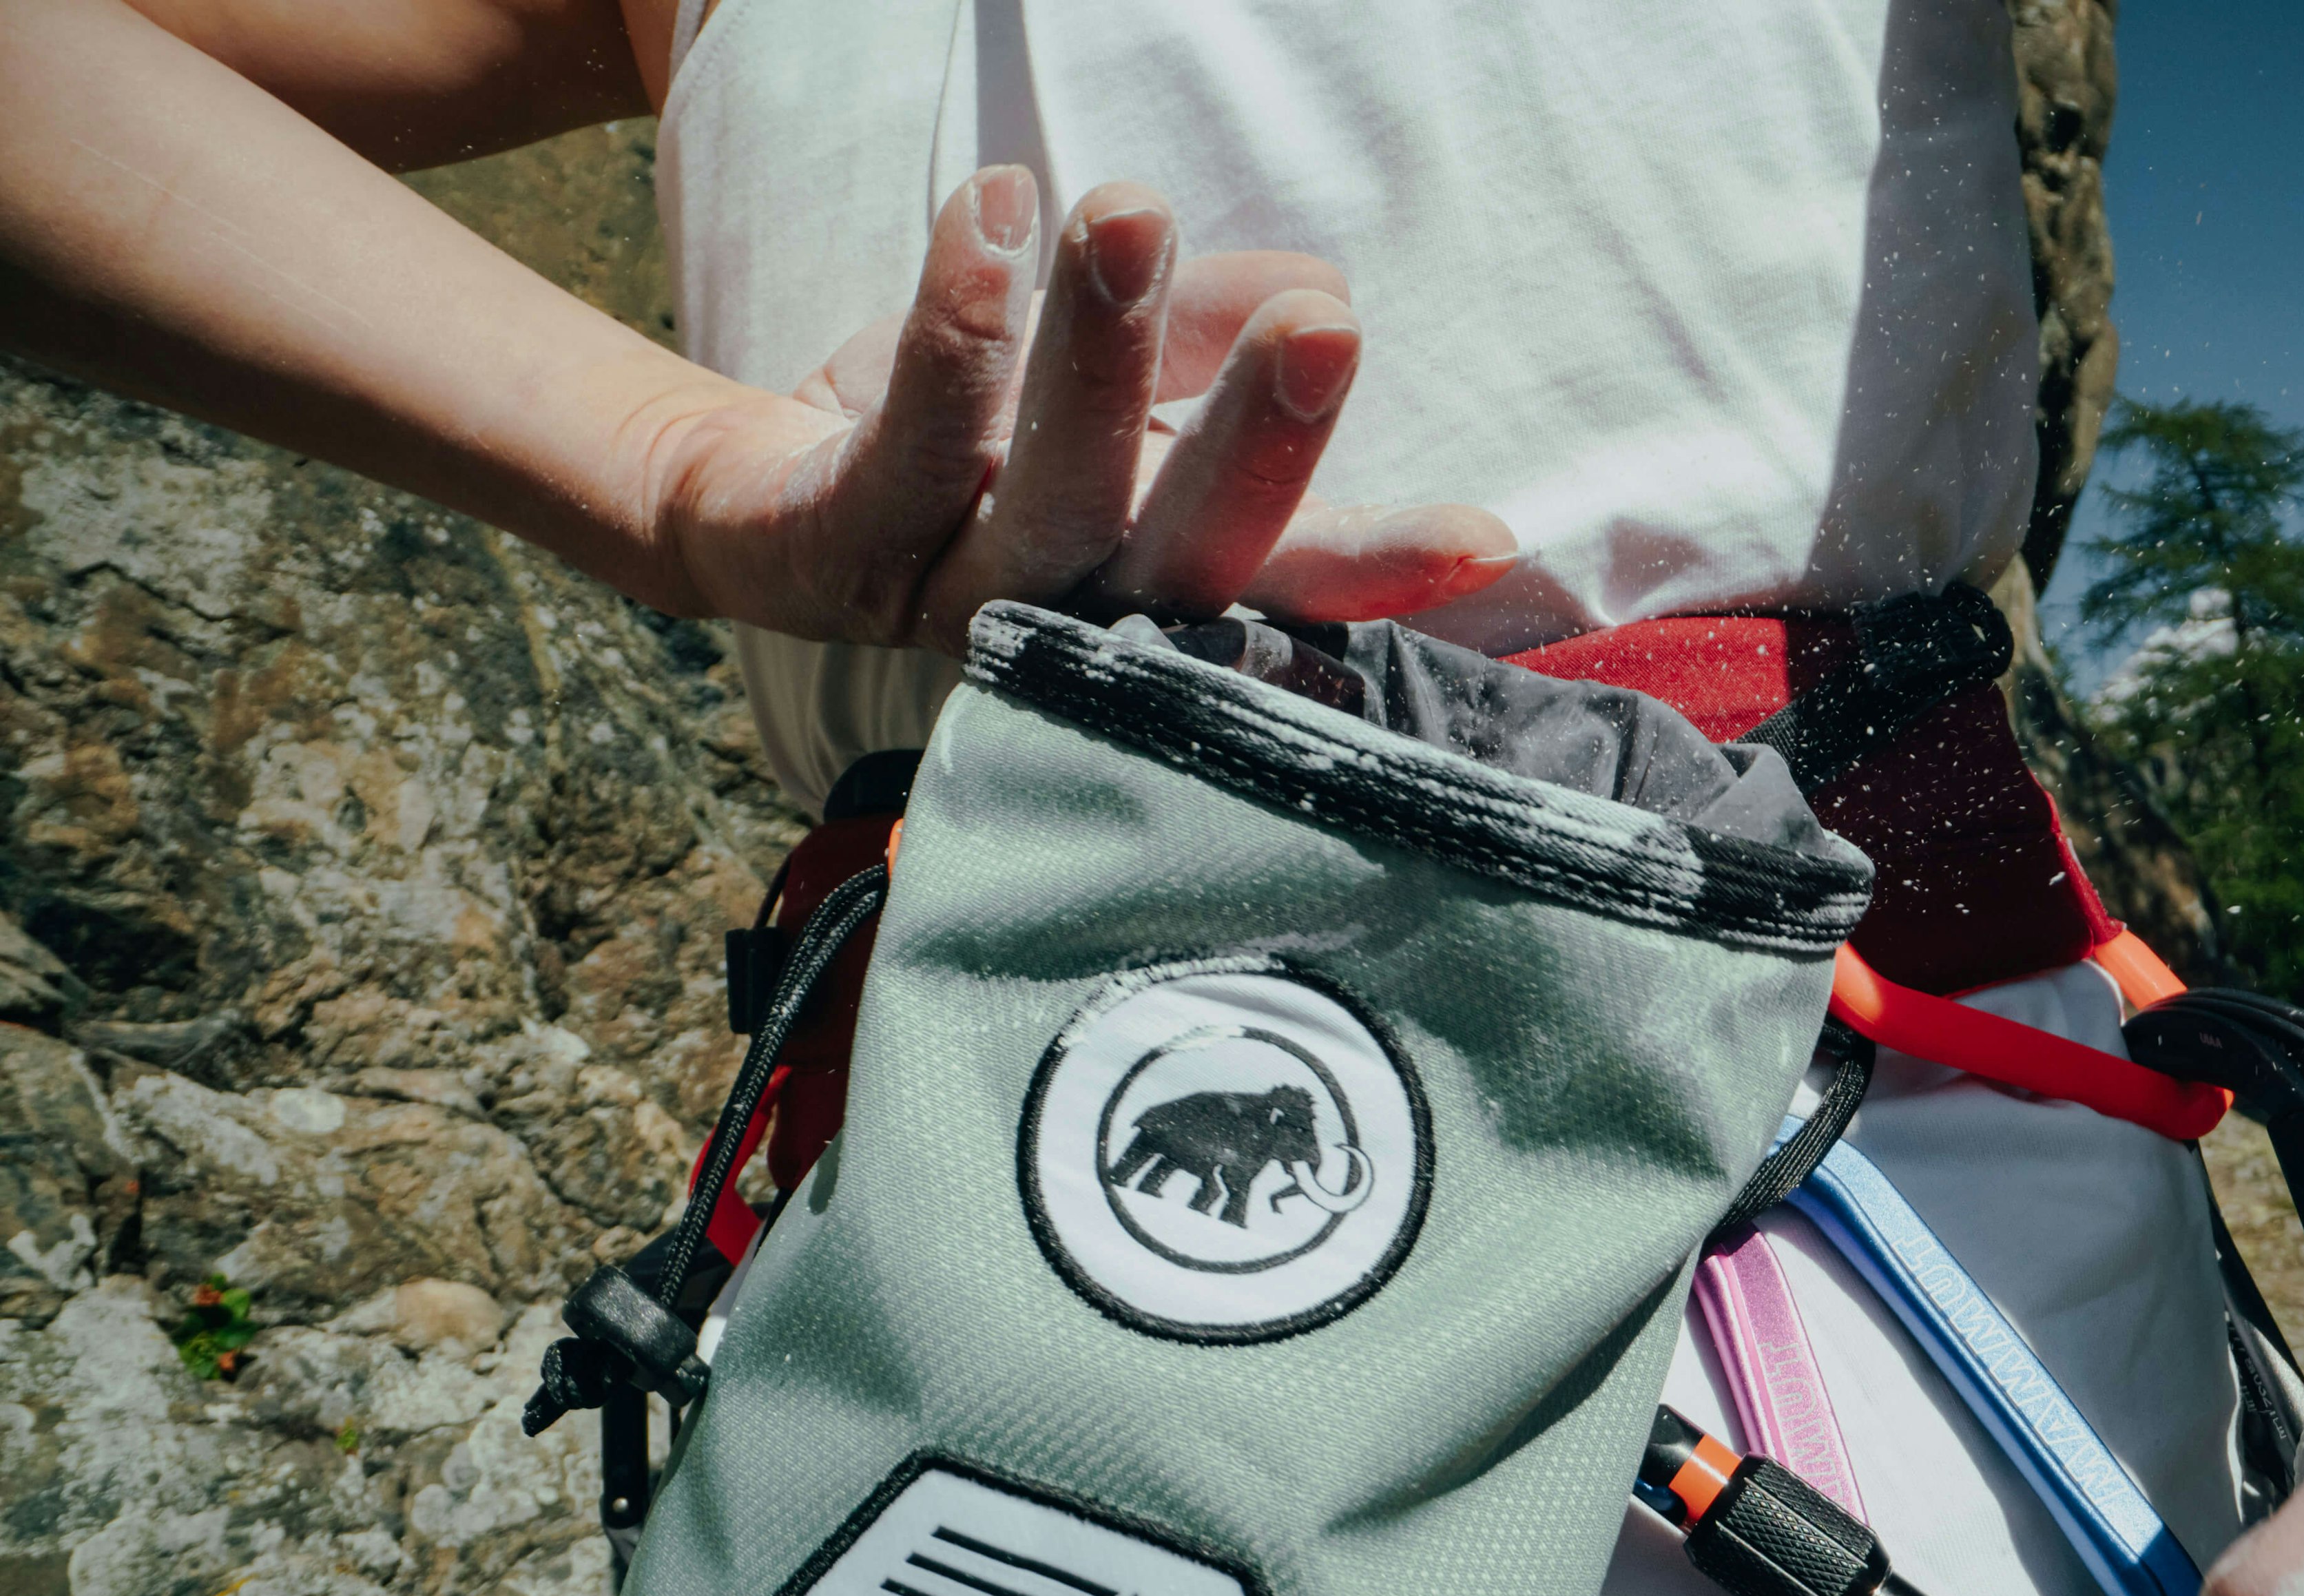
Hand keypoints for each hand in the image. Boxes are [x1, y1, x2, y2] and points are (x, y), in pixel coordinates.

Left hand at [648, 166, 1515, 653]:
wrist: (760, 496)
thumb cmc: (971, 438)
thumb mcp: (1112, 372)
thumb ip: (1209, 331)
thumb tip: (1314, 294)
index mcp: (1154, 579)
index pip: (1284, 578)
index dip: (1381, 565)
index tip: (1484, 539)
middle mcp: (1072, 614)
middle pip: (1180, 561)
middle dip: (1257, 447)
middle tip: (1326, 332)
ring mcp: (953, 598)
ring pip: (1049, 500)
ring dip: (1097, 359)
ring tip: (1130, 216)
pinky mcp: (836, 554)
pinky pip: (906, 441)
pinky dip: (953, 324)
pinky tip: (990, 215)